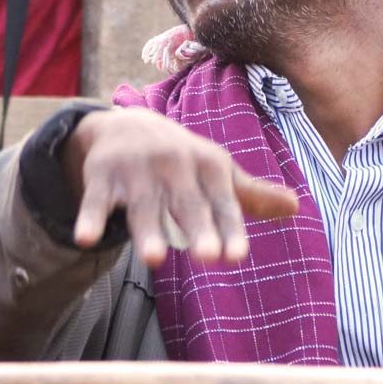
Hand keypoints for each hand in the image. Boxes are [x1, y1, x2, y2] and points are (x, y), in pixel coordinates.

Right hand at [64, 108, 298, 266]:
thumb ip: (251, 196)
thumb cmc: (183, 161)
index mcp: (207, 167)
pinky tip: (86, 239)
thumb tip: (297, 207)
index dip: (230, 229)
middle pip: (186, 205)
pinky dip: (91, 218)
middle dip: (198, 228)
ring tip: (155, 259)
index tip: (237, 256)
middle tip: (208, 257)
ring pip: (143, 206)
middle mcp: (174, 166)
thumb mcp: (217, 173)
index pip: (222, 203)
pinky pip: (97, 200)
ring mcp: (137, 171)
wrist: (127, 124)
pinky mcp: (103, 175)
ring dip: (147, 231)